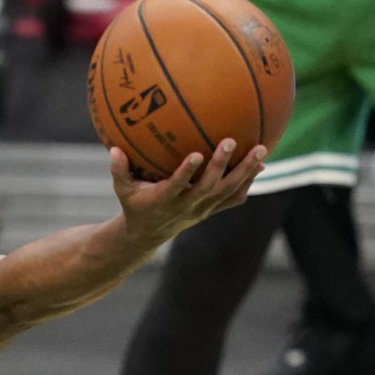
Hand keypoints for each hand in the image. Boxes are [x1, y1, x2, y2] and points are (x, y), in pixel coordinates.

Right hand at [112, 139, 264, 244]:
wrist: (149, 233)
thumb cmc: (135, 203)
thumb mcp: (122, 189)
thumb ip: (118, 170)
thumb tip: (114, 149)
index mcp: (163, 200)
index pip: (175, 186)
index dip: (186, 173)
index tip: (195, 154)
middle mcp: (185, 206)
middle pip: (208, 187)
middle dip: (220, 165)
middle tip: (231, 141)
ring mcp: (202, 209)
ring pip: (227, 191)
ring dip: (244, 171)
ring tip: (261, 149)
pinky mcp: (211, 210)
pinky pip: (234, 198)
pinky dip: (248, 183)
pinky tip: (260, 166)